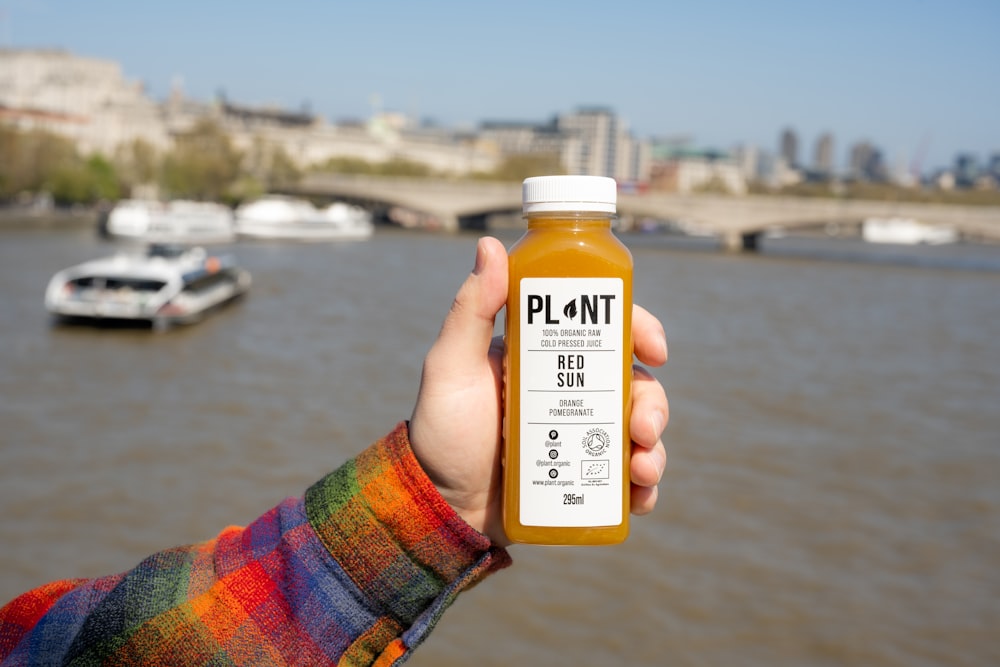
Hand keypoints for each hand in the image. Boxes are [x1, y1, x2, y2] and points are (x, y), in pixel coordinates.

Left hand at [409, 237, 668, 545]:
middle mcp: (573, 394)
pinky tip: (639, 497)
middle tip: (643, 427)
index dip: (640, 331)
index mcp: (548, 358)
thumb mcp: (450, 367)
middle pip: (636, 385)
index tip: (655, 348)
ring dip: (655, 448)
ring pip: (642, 432)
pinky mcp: (586, 478)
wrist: (437, 504)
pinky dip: (644, 488)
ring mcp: (583, 437)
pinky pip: (631, 482)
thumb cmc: (440, 430)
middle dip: (654, 403)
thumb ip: (469, 311)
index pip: (606, 332)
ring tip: (641, 468)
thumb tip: (490, 244)